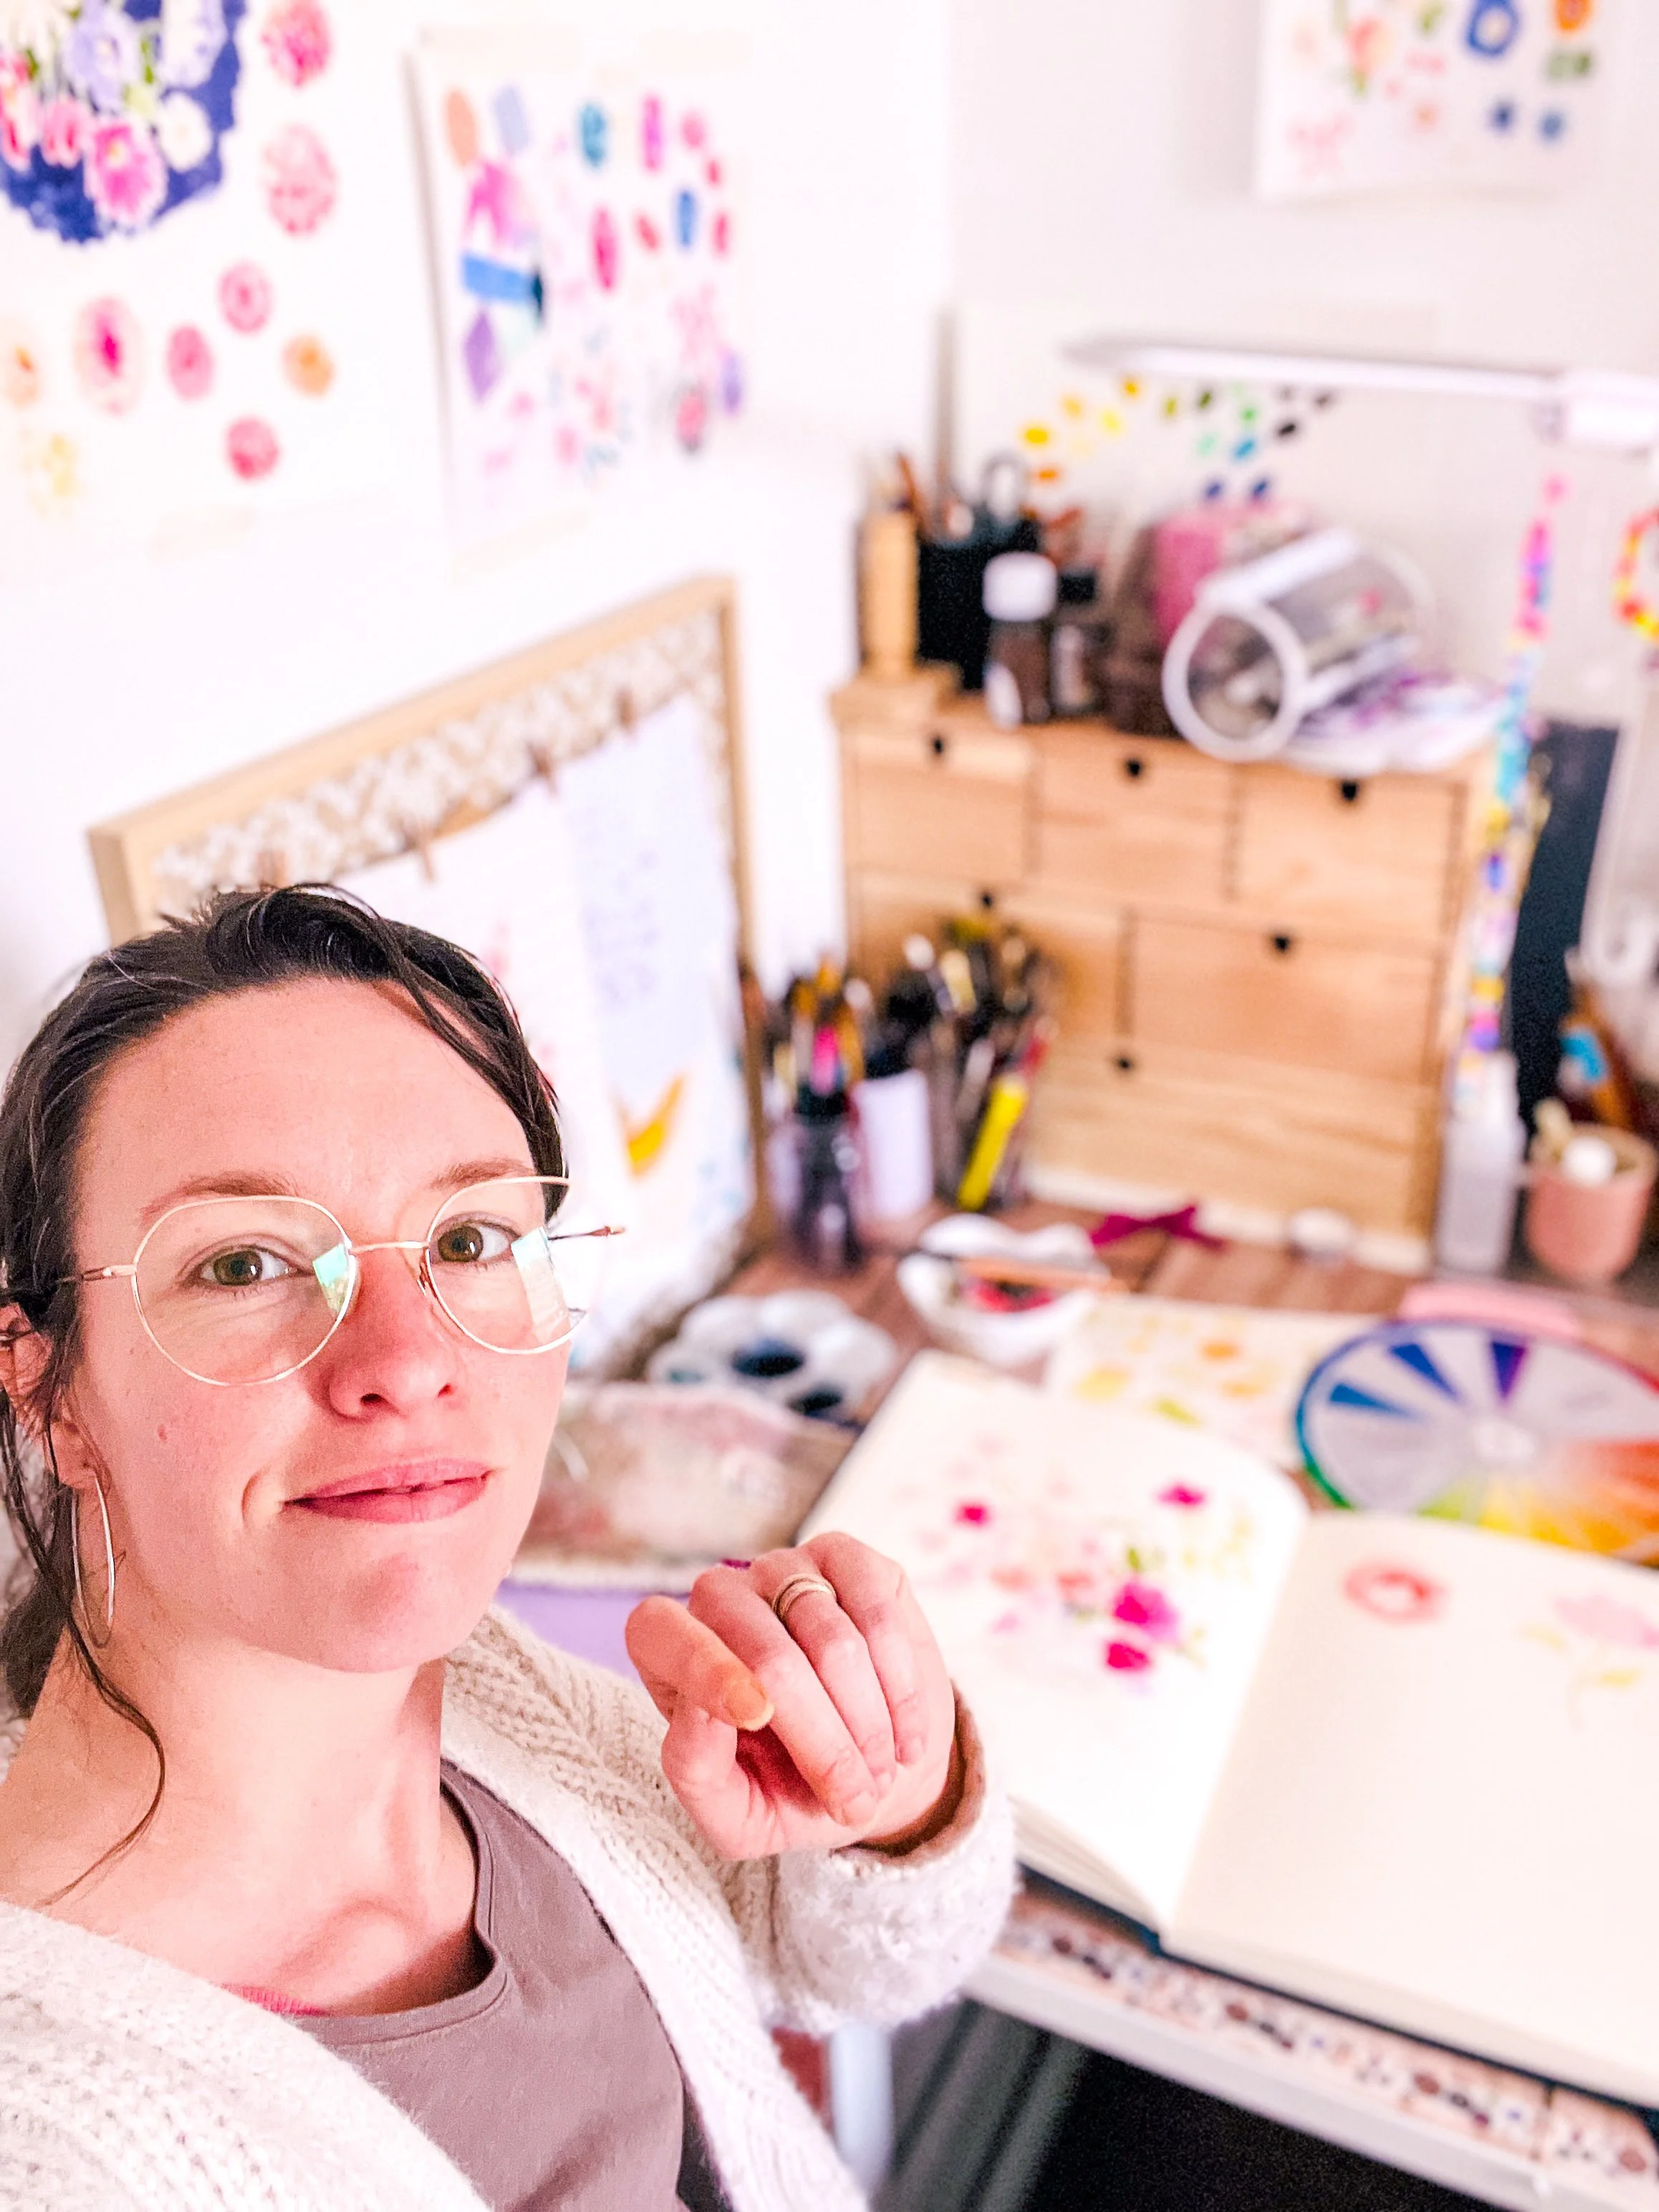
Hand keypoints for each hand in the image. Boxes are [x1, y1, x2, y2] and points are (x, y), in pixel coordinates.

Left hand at [625, 1534, 959, 1859]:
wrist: (876, 1773)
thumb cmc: (790, 1793)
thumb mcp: (734, 1815)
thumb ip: (697, 1772)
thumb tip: (704, 1711)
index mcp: (672, 1656)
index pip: (657, 1628)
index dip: (705, 1666)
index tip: (755, 1716)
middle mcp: (720, 1600)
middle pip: (765, 1652)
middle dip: (821, 1739)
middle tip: (852, 1800)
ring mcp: (783, 1571)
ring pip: (830, 1637)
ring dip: (867, 1723)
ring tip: (878, 1773)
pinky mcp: (845, 1560)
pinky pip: (875, 1609)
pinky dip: (899, 1684)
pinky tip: (905, 1735)